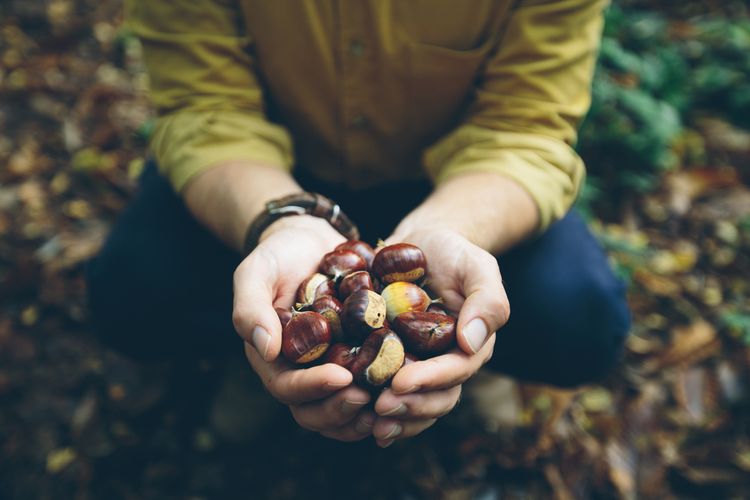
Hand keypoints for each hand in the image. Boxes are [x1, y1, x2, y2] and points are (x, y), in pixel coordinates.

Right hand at [233, 216, 374, 440]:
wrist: (311, 240)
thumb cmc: (278, 255)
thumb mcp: (256, 272)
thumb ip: (250, 308)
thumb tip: (266, 349)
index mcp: (274, 359)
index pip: (287, 388)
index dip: (313, 388)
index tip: (341, 377)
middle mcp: (302, 371)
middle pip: (315, 412)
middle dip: (340, 410)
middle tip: (367, 396)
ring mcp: (332, 367)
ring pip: (343, 409)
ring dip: (363, 414)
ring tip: (390, 401)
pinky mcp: (358, 357)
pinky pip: (370, 386)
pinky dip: (385, 392)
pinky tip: (407, 384)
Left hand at [371, 228, 508, 446]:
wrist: (420, 243)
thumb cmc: (453, 253)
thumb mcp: (477, 266)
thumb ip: (487, 301)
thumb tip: (471, 342)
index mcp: (469, 346)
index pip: (455, 371)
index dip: (430, 381)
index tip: (400, 383)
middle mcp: (444, 362)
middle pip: (435, 398)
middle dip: (409, 407)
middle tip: (379, 408)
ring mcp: (417, 364)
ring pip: (412, 402)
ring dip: (393, 416)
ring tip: (367, 420)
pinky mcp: (389, 359)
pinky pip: (383, 388)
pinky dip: (371, 404)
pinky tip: (351, 412)